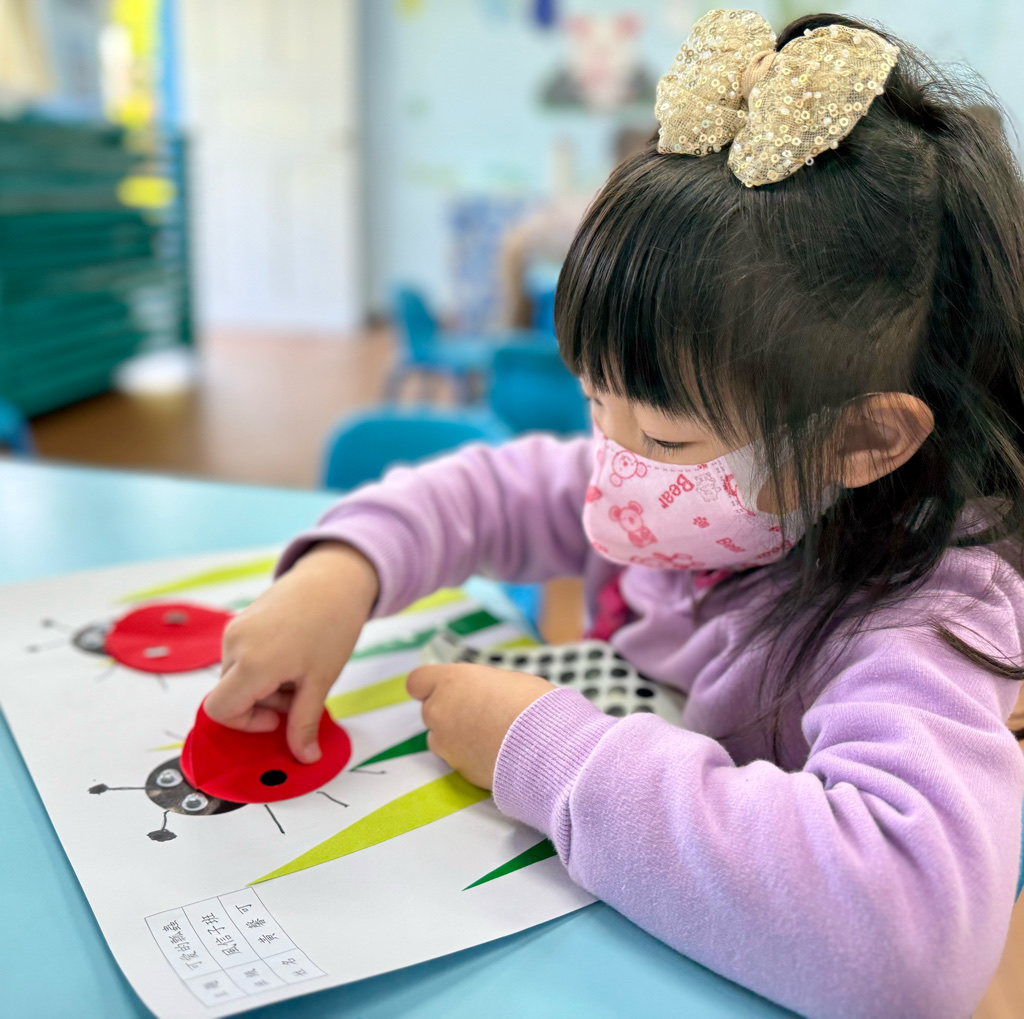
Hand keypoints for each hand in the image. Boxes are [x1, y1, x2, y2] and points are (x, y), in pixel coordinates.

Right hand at [204, 542, 378, 763]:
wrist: (335, 578)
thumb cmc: (333, 625)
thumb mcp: (321, 680)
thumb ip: (305, 723)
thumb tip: (305, 757)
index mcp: (252, 663)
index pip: (219, 712)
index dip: (246, 724)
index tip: (279, 717)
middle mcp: (234, 645)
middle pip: (230, 695)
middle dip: (263, 704)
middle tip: (300, 690)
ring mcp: (234, 629)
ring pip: (236, 676)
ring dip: (264, 685)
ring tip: (299, 668)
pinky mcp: (240, 619)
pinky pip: (240, 656)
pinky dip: (261, 666)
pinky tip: (292, 652)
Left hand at [406, 664, 553, 788]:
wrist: (546, 746)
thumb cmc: (532, 703)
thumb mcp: (505, 680)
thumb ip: (479, 686)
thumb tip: (478, 694)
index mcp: (451, 681)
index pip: (418, 681)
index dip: (430, 685)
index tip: (446, 689)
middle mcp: (440, 711)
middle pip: (430, 710)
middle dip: (448, 711)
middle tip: (480, 713)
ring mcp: (446, 744)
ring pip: (440, 738)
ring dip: (456, 736)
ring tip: (490, 736)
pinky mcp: (458, 770)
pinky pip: (458, 759)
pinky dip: (470, 756)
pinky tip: (497, 753)